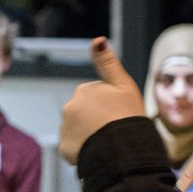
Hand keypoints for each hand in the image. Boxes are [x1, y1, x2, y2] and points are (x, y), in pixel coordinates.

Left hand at [59, 37, 144, 163]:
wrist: (123, 150)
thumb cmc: (128, 116)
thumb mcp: (123, 85)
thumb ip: (108, 63)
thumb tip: (97, 39)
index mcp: (84, 90)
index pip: (95, 97)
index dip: (109, 107)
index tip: (117, 114)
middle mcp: (70, 106)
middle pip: (84, 113)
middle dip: (95, 120)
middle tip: (113, 129)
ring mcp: (66, 127)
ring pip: (78, 130)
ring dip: (89, 135)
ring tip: (106, 142)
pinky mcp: (64, 147)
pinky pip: (74, 148)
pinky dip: (83, 150)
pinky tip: (97, 151)